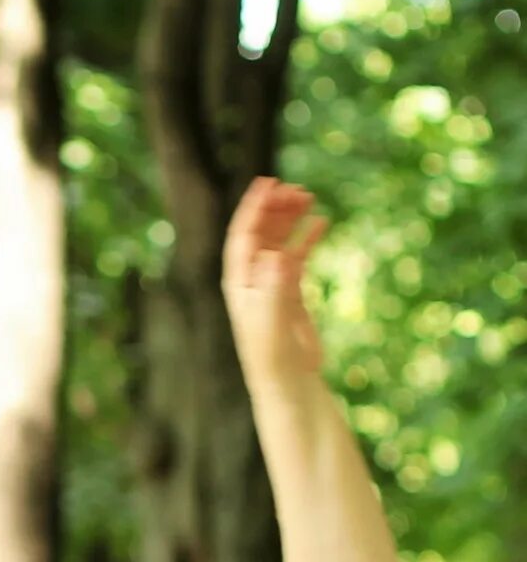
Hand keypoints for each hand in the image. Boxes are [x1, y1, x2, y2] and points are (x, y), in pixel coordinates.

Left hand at [222, 175, 325, 381]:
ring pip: (277, 242)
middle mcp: (252, 282)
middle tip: (297, 189)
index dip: (252, 208)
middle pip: (259, 234)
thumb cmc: (273, 355)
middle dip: (274, 209)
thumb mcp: (272, 319)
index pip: (242, 237)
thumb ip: (274, 287)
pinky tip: (322, 221)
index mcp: (240, 284)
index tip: (268, 181)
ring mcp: (271, 286)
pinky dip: (306, 238)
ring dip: (290, 218)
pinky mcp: (289, 294)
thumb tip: (276, 255)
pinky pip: (296, 256)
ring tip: (308, 196)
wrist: (287, 381)